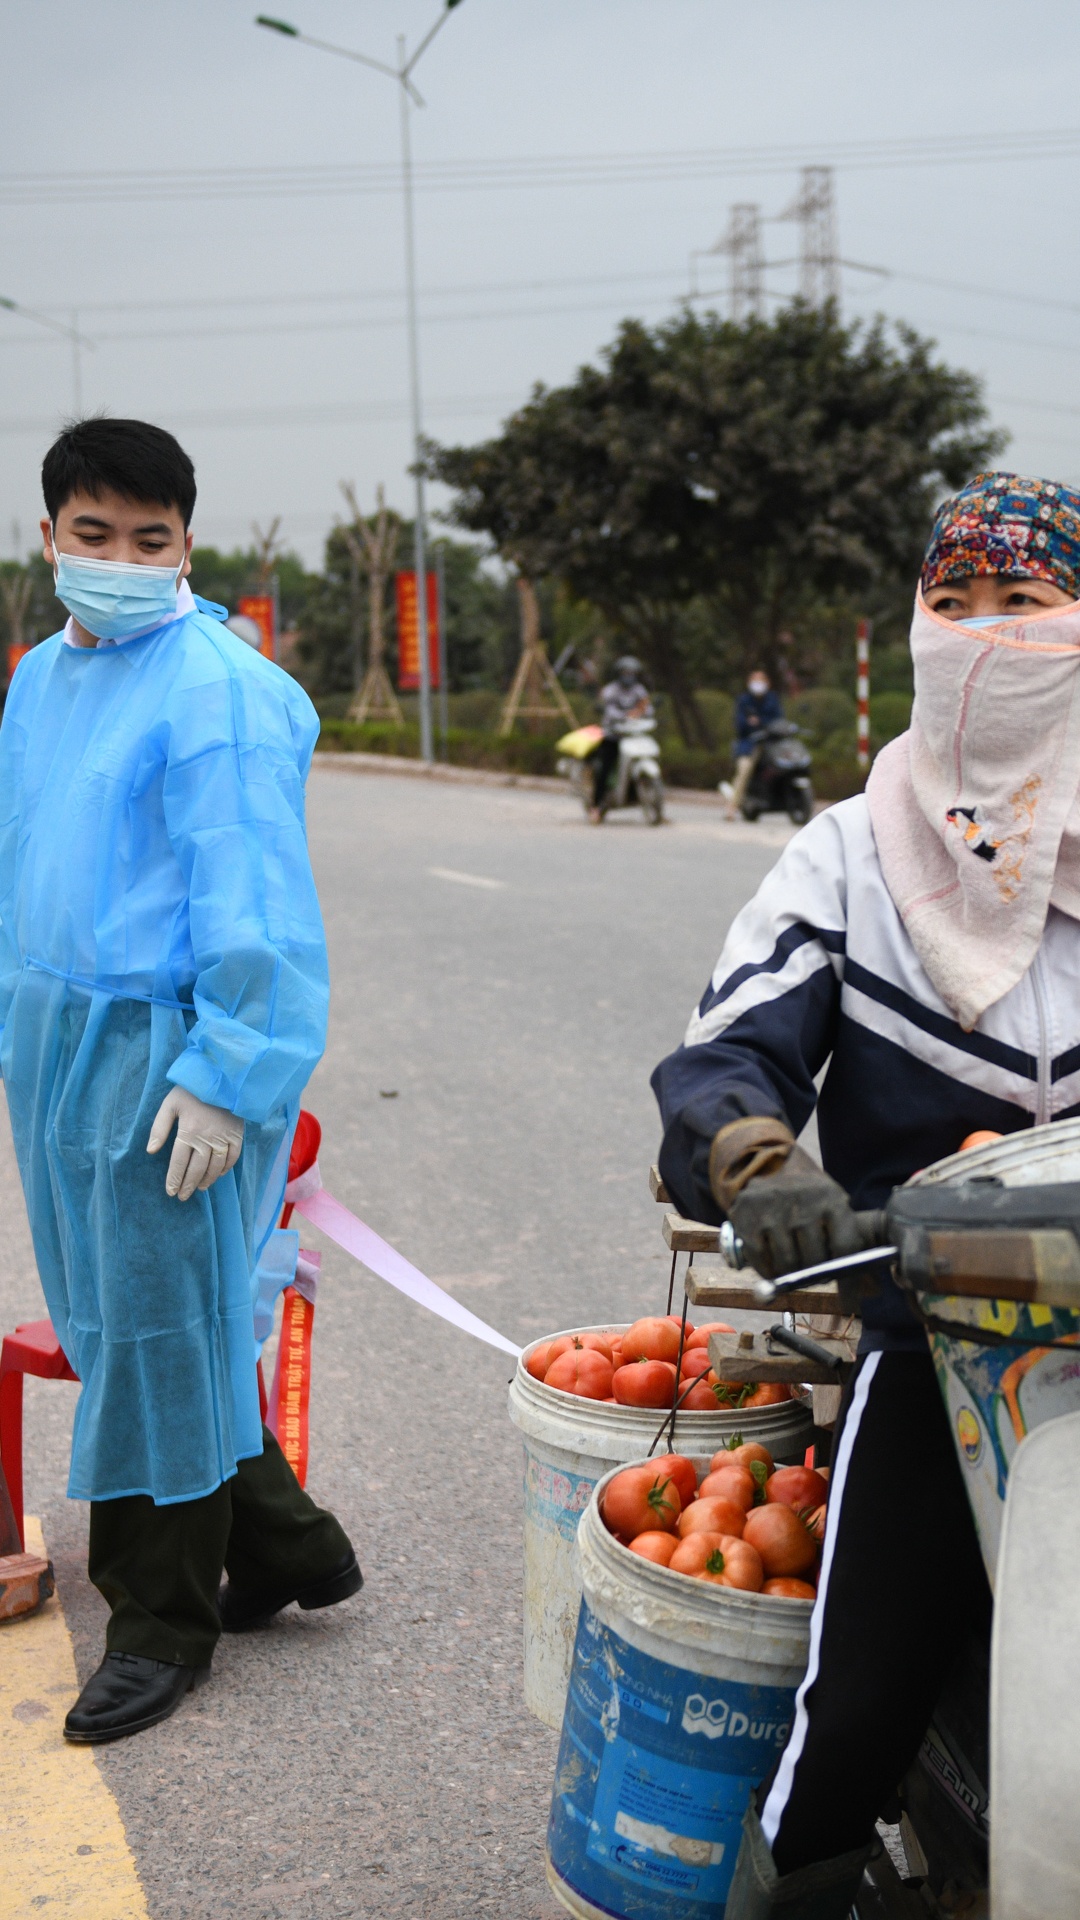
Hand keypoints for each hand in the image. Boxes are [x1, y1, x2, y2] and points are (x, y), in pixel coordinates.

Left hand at [146, 1088, 243, 1200]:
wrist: (223, 1076)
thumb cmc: (192, 1089)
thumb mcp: (170, 1104)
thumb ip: (159, 1128)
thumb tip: (151, 1151)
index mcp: (188, 1132)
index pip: (179, 1163)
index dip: (174, 1179)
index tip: (170, 1192)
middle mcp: (207, 1139)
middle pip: (196, 1169)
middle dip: (188, 1185)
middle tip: (182, 1196)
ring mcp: (224, 1138)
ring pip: (215, 1167)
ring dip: (206, 1180)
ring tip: (199, 1188)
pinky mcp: (237, 1134)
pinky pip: (232, 1157)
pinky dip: (225, 1169)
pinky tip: (218, 1175)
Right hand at [729, 1146, 862, 1279]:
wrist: (771, 1169)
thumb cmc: (810, 1199)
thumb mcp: (833, 1206)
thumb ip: (845, 1242)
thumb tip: (852, 1296)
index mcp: (831, 1198)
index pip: (845, 1246)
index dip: (846, 1275)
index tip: (844, 1291)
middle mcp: (802, 1201)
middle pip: (814, 1260)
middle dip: (815, 1275)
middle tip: (812, 1276)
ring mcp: (771, 1209)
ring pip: (786, 1264)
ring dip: (791, 1275)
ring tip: (793, 1267)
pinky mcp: (745, 1218)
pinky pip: (760, 1261)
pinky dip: (768, 1272)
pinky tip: (774, 1266)